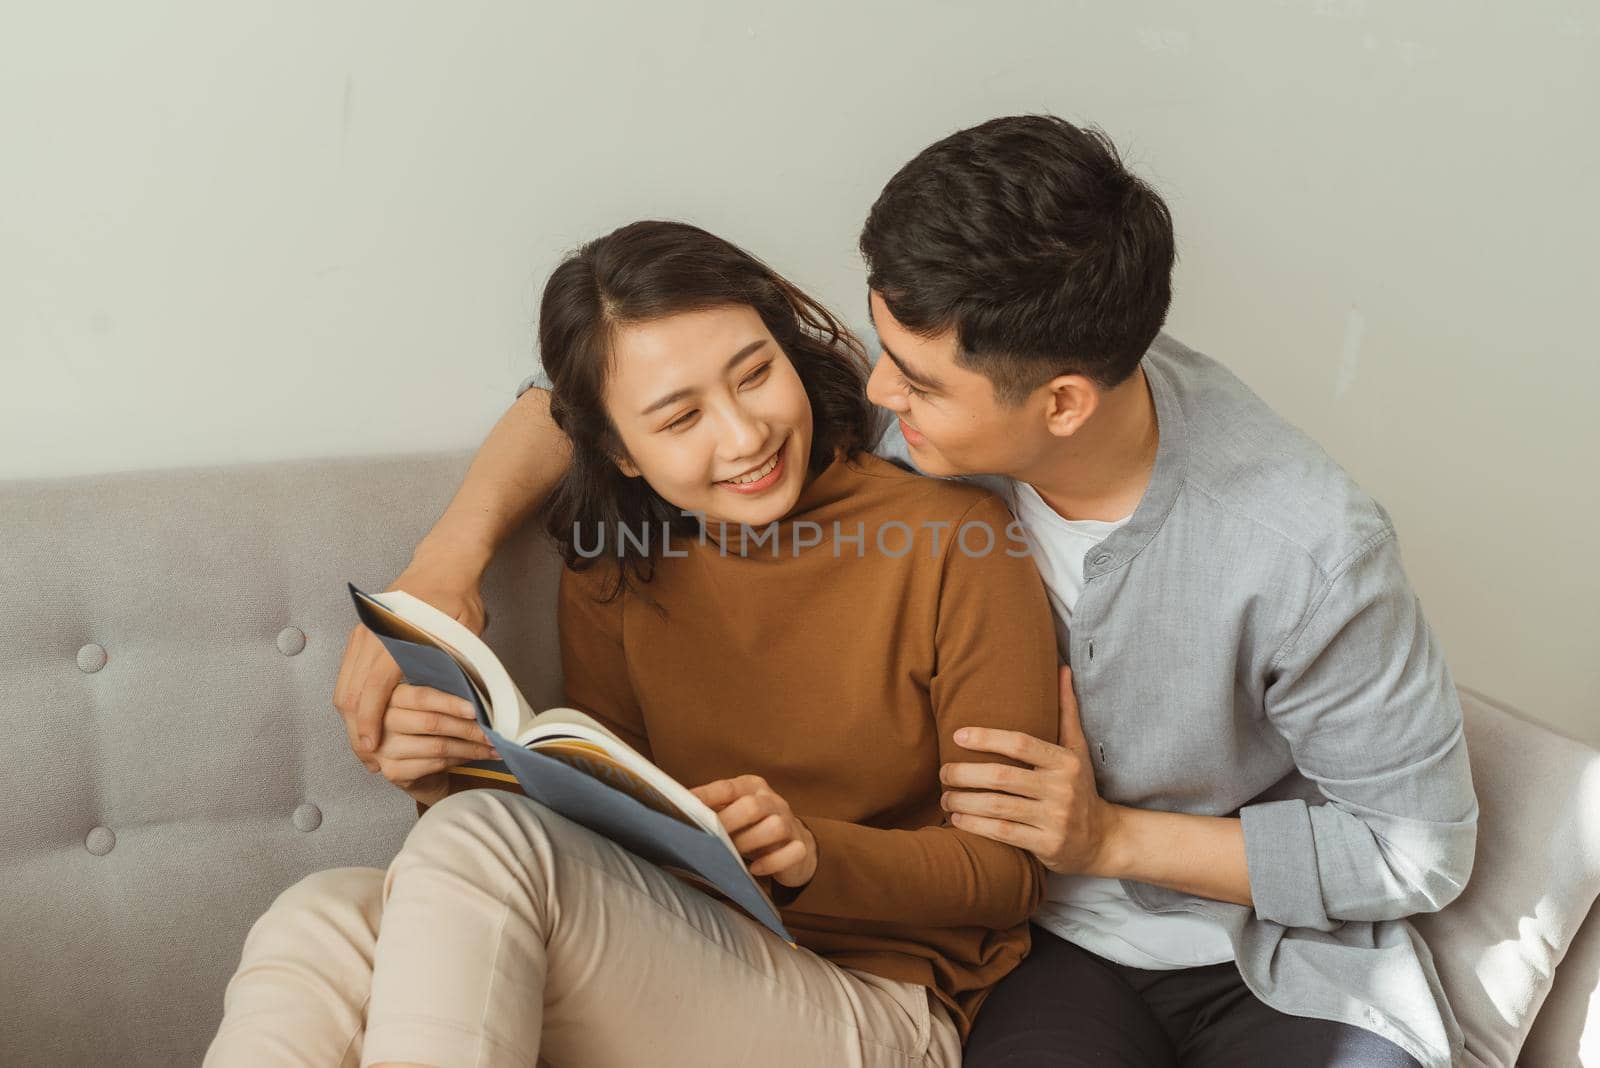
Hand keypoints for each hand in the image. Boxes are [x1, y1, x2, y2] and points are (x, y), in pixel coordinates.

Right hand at [331, 561, 486, 773]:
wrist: (443, 564)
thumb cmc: (458, 598)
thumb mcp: (466, 633)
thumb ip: (455, 666)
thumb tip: (452, 709)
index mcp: (395, 635)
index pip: (375, 688)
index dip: (372, 723)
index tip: (373, 748)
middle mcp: (370, 635)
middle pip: (351, 693)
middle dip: (356, 730)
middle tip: (369, 758)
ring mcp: (361, 634)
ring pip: (344, 686)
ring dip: (351, 718)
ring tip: (365, 745)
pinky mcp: (360, 635)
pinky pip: (346, 675)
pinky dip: (352, 700)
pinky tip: (363, 719)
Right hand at [373, 684, 499, 805]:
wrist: (411, 763)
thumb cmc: (424, 728)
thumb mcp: (430, 706)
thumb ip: (444, 699)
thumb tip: (482, 702)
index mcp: (390, 696)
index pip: (422, 696)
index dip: (450, 703)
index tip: (475, 710)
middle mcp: (381, 721)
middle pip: (432, 722)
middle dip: (469, 728)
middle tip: (492, 733)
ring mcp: (384, 749)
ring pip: (437, 746)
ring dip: (471, 747)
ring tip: (492, 747)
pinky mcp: (393, 771)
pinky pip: (435, 764)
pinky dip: (460, 760)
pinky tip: (474, 756)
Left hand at [691, 775, 817, 887]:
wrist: (794, 843)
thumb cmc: (753, 828)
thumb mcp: (734, 813)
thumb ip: (714, 809)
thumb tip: (678, 813)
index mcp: (752, 787)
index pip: (728, 787)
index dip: (707, 796)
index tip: (685, 806)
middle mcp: (773, 801)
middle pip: (754, 806)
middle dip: (729, 822)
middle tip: (710, 839)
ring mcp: (790, 823)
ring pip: (775, 827)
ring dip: (750, 842)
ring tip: (732, 855)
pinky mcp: (800, 846)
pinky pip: (792, 852)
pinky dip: (771, 862)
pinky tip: (754, 870)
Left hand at [939, 665, 1123, 874]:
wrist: (1103, 839)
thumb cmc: (1080, 787)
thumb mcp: (1078, 749)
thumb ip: (1066, 711)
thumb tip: (1061, 668)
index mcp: (1066, 761)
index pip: (1021, 743)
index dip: (987, 738)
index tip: (957, 735)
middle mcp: (1061, 788)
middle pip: (1002, 776)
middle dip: (965, 773)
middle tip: (942, 772)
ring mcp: (1055, 818)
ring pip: (998, 806)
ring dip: (964, 800)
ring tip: (944, 795)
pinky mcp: (1048, 845)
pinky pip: (1003, 834)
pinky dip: (975, 825)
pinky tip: (957, 818)